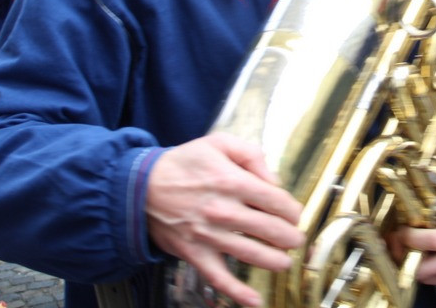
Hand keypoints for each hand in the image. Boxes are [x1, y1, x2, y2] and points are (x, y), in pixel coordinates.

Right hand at [146, 134, 303, 306]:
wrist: (139, 187)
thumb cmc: (182, 163)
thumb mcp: (218, 143)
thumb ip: (251, 155)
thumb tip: (274, 179)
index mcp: (231, 181)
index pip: (275, 200)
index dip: (292, 210)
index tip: (295, 214)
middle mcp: (223, 210)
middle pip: (269, 228)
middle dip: (290, 237)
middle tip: (295, 239)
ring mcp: (208, 235)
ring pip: (251, 253)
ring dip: (275, 260)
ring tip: (284, 261)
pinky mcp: (194, 253)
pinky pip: (219, 277)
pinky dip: (237, 292)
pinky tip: (254, 301)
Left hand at [395, 196, 435, 284]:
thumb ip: (433, 206)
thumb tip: (407, 209)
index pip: (434, 241)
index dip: (412, 238)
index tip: (401, 230)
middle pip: (424, 268)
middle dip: (404, 256)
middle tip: (395, 243)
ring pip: (425, 277)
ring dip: (410, 264)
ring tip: (404, 248)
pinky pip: (433, 279)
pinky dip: (422, 269)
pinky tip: (420, 254)